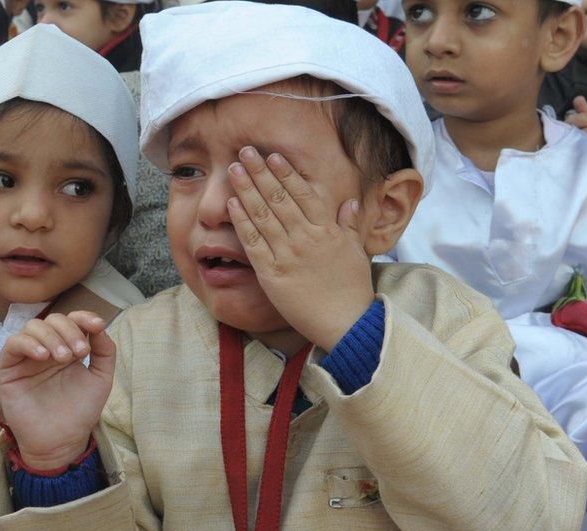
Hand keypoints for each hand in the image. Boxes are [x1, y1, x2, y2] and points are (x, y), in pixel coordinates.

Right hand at [0, 312, 114, 469]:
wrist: (61, 442)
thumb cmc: (80, 412)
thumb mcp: (100, 379)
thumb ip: (104, 351)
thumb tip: (99, 325)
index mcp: (67, 347)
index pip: (72, 320)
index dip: (84, 317)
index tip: (97, 325)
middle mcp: (46, 349)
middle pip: (53, 320)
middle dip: (69, 330)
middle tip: (80, 352)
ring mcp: (27, 358)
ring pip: (33, 327)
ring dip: (52, 337)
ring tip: (64, 358)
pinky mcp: (8, 369)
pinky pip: (12, 344)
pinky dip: (28, 344)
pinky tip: (43, 357)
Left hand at [226, 147, 375, 350]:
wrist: (345, 323)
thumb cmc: (351, 289)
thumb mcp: (356, 252)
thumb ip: (350, 226)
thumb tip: (349, 203)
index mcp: (327, 231)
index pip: (303, 194)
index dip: (286, 173)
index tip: (272, 156)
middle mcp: (306, 238)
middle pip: (279, 198)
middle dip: (260, 172)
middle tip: (245, 151)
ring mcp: (288, 255)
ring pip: (263, 215)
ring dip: (246, 189)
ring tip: (233, 168)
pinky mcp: (272, 274)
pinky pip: (253, 243)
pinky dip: (241, 221)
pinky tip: (231, 204)